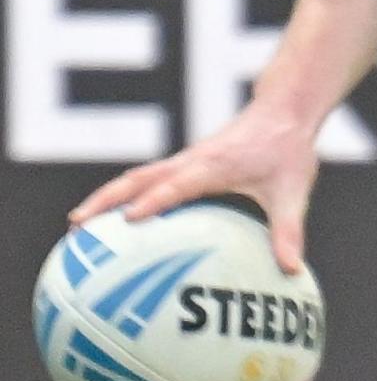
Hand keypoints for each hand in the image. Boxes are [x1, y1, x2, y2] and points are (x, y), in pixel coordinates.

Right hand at [69, 104, 320, 272]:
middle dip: (106, 200)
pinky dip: (124, 195)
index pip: (178, 183)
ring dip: (106, 197)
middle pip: (138, 178)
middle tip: (77, 228)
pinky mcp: (185, 163)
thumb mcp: (295, 190)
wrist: (285, 110)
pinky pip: (147, 179)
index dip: (155, 200)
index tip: (129, 220)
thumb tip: (291, 270)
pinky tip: (114, 222)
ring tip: (78, 227)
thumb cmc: (289, 149)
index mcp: (214, 165)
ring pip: (136, 177)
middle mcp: (192, 160)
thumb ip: (289, 229)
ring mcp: (185, 160)